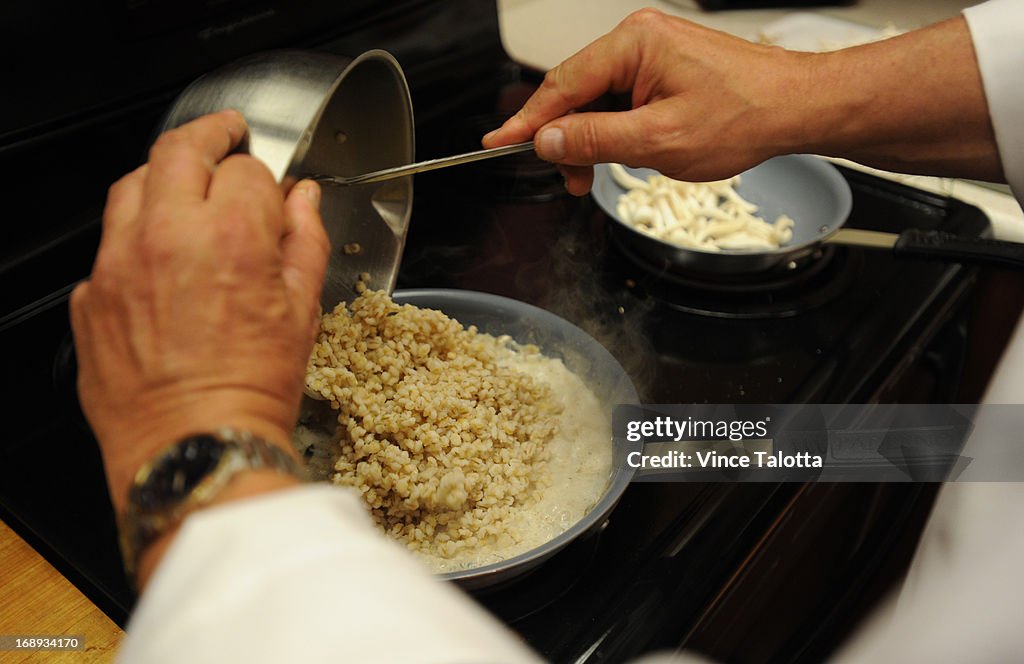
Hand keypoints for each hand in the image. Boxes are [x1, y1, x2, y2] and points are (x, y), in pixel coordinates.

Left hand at [70, 110, 329, 512]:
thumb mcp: (302, 311)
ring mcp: (118, 263)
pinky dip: (136, 237)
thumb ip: (305, 241)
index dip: (267, 180)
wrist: (194, 447)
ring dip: (163, 176)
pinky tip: (159, 262)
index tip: (273, 196)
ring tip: (184, 188)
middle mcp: (166, 235)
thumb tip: (304, 201)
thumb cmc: (252, 390)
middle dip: (210, 135)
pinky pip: (110, 243)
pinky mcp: (90, 296)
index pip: (248, 170)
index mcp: (230, 235)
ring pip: (133, 184)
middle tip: (226, 135)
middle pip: (180, 149)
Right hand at [484, 9, 1001, 193]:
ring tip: (599, 175)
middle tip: (568, 180)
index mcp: (634, 43)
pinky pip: (623, 100)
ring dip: (593, 140)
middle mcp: (640, 39)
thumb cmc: (745, 116)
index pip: (562, 85)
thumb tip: (546, 139)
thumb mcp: (658, 140)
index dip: (528, 121)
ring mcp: (654, 52)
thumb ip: (594, 139)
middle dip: (567, 138)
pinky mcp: (666, 69)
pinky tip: (626, 154)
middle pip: (577, 91)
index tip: (498, 142)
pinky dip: (616, 131)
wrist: (798, 110)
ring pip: (599, 100)